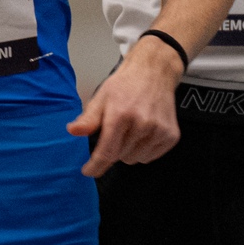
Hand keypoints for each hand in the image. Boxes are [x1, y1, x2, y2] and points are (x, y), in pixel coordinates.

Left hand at [69, 38, 181, 175]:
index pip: (107, 152)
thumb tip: (72, 131)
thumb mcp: (101, 98)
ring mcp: (159, 131)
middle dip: (113, 150)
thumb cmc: (124, 86)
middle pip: (119, 157)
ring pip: (135, 159)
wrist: (154, 73)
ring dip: (128, 151)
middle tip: (116, 131)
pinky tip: (143, 133)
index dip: (95, 166)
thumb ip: (88, 119)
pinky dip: (143, 150)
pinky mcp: (171, 136)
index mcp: (121, 115)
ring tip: (131, 130)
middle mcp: (142, 124)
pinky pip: (150, 157)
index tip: (88, 172)